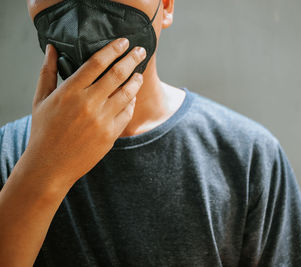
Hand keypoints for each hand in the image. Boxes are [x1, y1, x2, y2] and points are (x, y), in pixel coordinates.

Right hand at [23, 38, 145, 186]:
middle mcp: (88, 104)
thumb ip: (48, 72)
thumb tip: (51, 48)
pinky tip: (131, 96)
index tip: (123, 41)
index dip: (113, 49)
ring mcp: (102, 120)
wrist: (50, 165)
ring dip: (136, 80)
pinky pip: (127, 113)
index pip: (97, 62)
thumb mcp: (41, 100)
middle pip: (117, 74)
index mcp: (70, 91)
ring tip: (139, 73)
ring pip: (127, 93)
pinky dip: (131, 102)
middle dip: (132, 58)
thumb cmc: (43, 131)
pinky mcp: (111, 135)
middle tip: (140, 50)